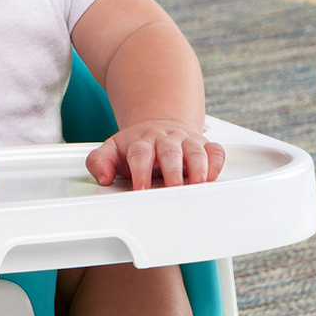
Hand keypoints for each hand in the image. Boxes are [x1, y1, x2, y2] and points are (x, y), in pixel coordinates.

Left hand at [85, 121, 224, 189]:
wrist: (158, 125)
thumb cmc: (136, 145)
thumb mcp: (112, 150)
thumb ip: (99, 162)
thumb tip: (103, 178)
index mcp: (142, 141)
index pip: (140, 154)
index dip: (140, 171)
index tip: (140, 190)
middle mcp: (166, 139)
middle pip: (170, 152)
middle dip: (172, 172)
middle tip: (172, 190)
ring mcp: (187, 141)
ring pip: (195, 151)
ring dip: (198, 169)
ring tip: (197, 186)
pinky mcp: (205, 146)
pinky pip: (215, 151)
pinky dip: (217, 163)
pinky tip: (212, 177)